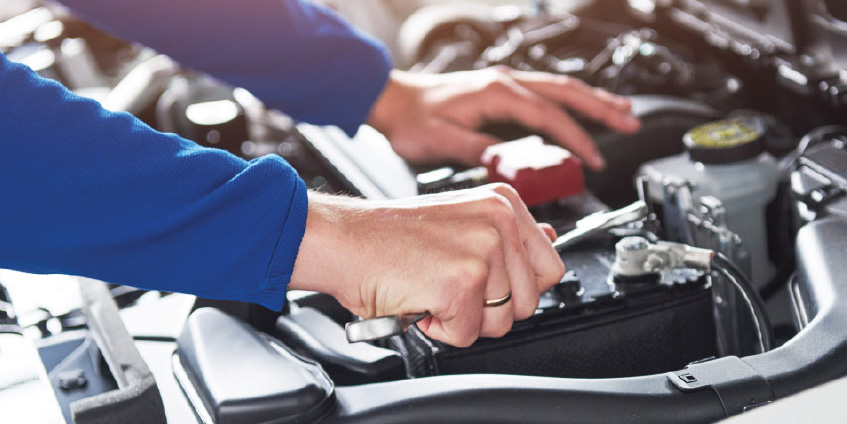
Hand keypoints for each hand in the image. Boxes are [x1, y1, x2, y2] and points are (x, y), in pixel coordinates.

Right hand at [289, 184, 563, 346]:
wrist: (342, 239)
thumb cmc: (389, 236)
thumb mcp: (461, 221)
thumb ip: (510, 235)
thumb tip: (552, 238)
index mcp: (504, 204)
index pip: (550, 267)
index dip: (515, 288)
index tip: (485, 283)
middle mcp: (500, 221)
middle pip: (530, 302)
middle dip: (489, 308)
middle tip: (448, 285)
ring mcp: (483, 251)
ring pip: (500, 323)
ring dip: (462, 319)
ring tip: (431, 287)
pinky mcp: (461, 282)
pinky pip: (466, 334)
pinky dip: (438, 328)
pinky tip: (419, 298)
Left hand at [367, 67, 639, 169]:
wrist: (392, 100)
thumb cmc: (412, 120)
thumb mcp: (441, 142)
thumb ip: (478, 151)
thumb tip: (509, 163)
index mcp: (496, 94)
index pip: (549, 116)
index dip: (575, 139)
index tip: (593, 159)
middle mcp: (504, 83)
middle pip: (566, 91)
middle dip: (601, 108)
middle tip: (631, 122)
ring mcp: (504, 84)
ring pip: (559, 87)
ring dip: (591, 100)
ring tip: (622, 111)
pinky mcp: (500, 91)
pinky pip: (545, 92)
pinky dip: (569, 101)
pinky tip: (580, 108)